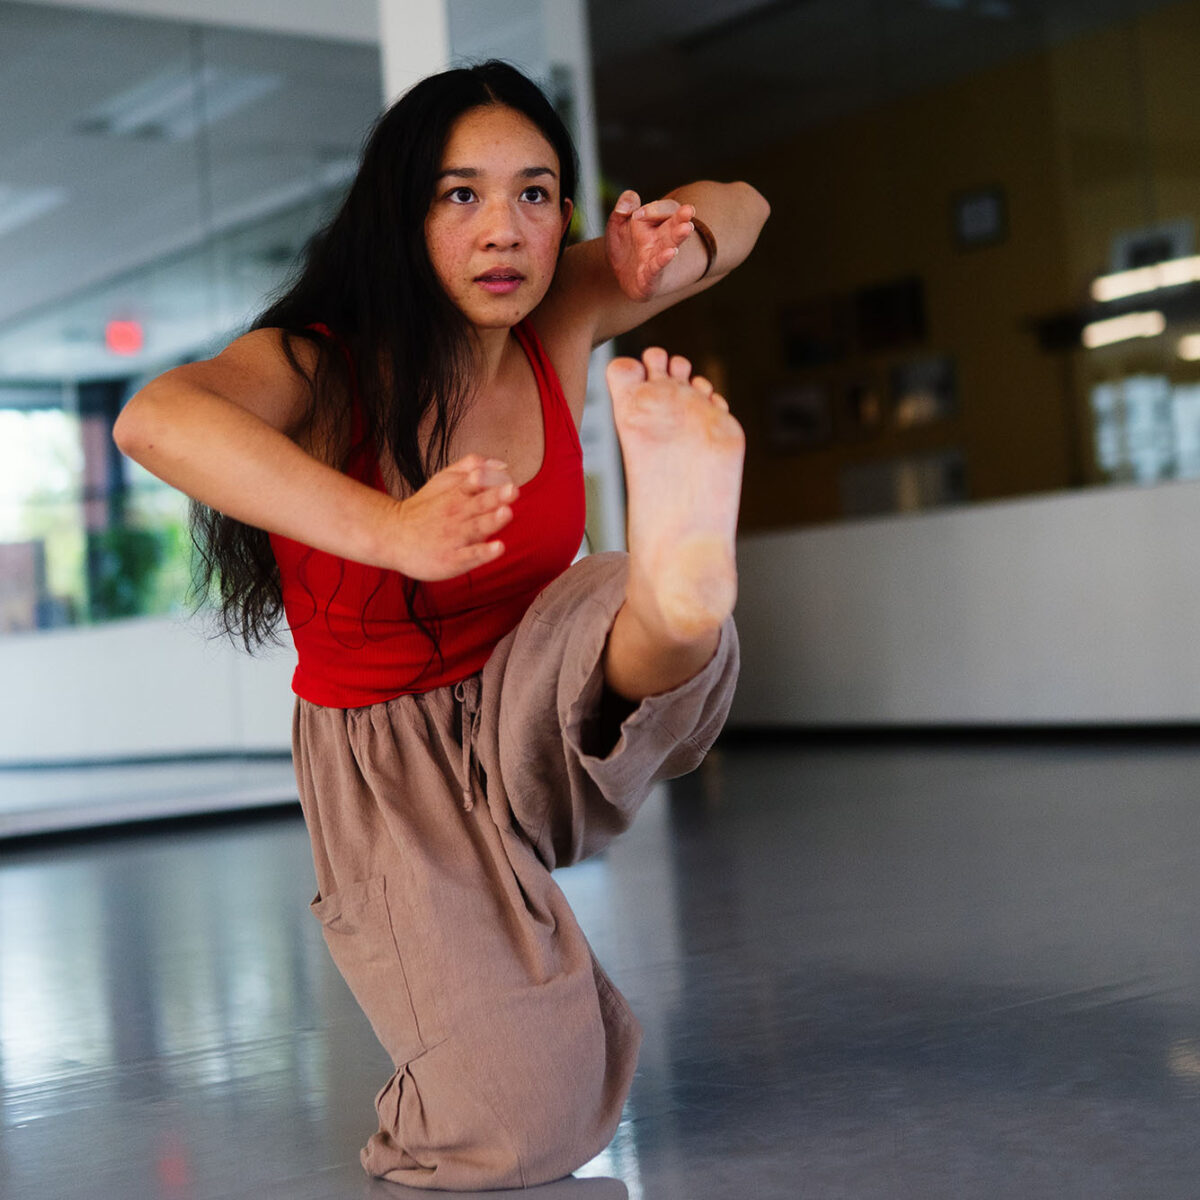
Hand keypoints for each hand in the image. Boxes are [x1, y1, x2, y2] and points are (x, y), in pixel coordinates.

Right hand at [391, 454, 516, 580]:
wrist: (392, 536)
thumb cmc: (424, 509)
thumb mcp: (443, 481)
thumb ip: (470, 468)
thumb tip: (502, 463)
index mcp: (456, 495)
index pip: (473, 483)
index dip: (487, 479)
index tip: (504, 476)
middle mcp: (456, 515)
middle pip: (478, 504)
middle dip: (496, 496)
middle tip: (513, 490)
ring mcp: (454, 538)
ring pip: (476, 528)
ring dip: (492, 520)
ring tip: (507, 513)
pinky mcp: (453, 559)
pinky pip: (470, 555)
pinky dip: (484, 552)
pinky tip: (498, 548)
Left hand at [605, 190, 696, 300]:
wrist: (622, 277)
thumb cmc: (624, 248)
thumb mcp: (616, 225)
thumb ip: (621, 210)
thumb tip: (630, 196)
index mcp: (654, 222)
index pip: (664, 209)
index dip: (654, 209)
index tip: (638, 214)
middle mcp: (661, 237)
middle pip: (674, 224)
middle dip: (681, 217)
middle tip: (689, 209)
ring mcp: (658, 256)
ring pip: (671, 243)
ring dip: (679, 236)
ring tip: (687, 227)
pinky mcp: (650, 276)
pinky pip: (658, 266)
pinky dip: (663, 260)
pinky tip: (671, 252)